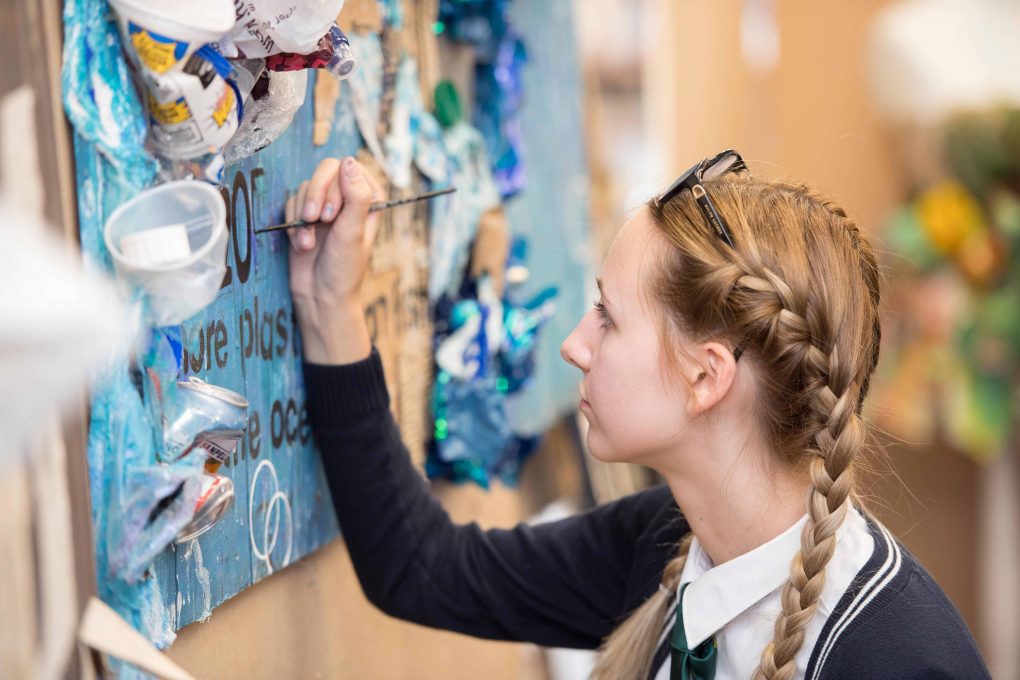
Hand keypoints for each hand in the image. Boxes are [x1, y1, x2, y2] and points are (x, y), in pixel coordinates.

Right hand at [285, 157, 383, 364]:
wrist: (320, 296)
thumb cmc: (344, 269)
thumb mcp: (353, 232)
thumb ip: (355, 196)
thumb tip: (349, 161)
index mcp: (369, 198)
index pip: (350, 168)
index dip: (337, 186)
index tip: (333, 214)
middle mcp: (348, 198)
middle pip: (325, 170)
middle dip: (315, 195)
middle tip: (316, 220)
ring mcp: (326, 205)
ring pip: (305, 187)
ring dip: (303, 214)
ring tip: (309, 242)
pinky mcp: (305, 215)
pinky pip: (291, 203)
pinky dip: (292, 223)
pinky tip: (301, 244)